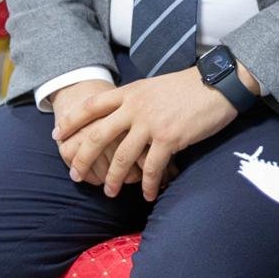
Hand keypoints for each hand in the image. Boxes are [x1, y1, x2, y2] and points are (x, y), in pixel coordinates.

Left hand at [55, 68, 236, 200]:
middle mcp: (135, 107)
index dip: (71, 122)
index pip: (91, 106)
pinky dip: (148, 184)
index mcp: (130, 92)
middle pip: (97, 136)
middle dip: (82, 159)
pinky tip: (148, 194)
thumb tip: (124, 114)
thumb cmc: (191, 86)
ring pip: (121, 157)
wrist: (219, 83)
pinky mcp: (168, 138)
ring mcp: (151, 123)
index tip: (59, 136)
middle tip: (76, 175)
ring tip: (111, 192)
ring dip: (114, 179)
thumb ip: (137, 100)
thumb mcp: (155, 86)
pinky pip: (151, 167)